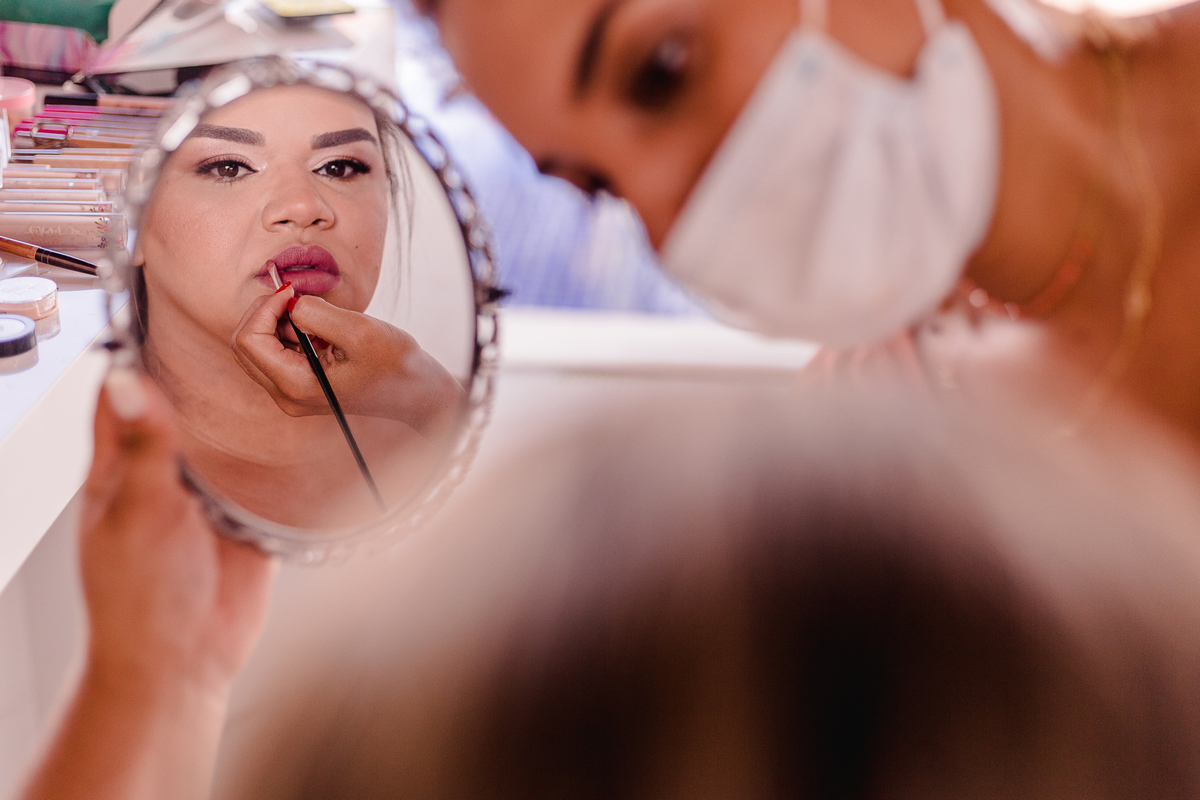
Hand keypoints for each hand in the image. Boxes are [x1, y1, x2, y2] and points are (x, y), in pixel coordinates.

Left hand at [81, 367, 275, 694]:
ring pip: (226, 443)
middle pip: (180, 414)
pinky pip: (263, 481)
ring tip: (276, 375)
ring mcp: (206, 499)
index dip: (131, 355)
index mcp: (117, 472)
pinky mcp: (245, 521)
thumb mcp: (140, 513)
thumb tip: (125, 381)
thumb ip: (144, 448)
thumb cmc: (140, 601)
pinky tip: (300, 435)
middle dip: (203, 380)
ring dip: (245, 418)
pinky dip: (278, 459)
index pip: (120, 398)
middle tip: (238, 338)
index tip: (158, 313)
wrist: (184, 663)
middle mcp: (162, 479)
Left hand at [230, 286, 466, 435]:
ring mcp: (291, 392)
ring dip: (277, 322)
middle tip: (297, 297)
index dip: (265, 308)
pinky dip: (288, 332)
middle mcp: (286, 395)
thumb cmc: (394, 364)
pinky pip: (275, 353)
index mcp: (295, 385)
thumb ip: (317, 313)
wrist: (415, 391)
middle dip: (265, 313)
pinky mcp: (300, 385)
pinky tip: (319, 331)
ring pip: (257, 348)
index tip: (293, 292)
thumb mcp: (359, 331)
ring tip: (316, 318)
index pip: (248, 340)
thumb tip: (290, 302)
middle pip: (244, 344)